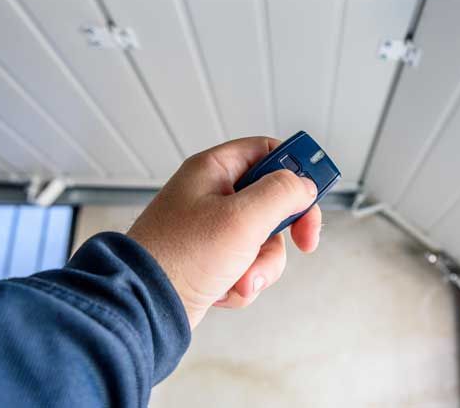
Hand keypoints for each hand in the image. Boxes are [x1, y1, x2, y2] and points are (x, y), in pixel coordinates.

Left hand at [127, 137, 320, 328]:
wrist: (143, 308)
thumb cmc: (180, 257)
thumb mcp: (243, 217)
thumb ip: (282, 193)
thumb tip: (305, 185)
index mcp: (214, 170)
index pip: (267, 151)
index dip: (296, 168)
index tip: (316, 190)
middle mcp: (213, 195)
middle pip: (273, 200)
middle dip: (284, 230)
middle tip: (303, 241)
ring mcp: (213, 229)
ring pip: (265, 239)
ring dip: (262, 264)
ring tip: (241, 277)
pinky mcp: (213, 260)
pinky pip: (249, 264)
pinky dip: (244, 280)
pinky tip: (226, 289)